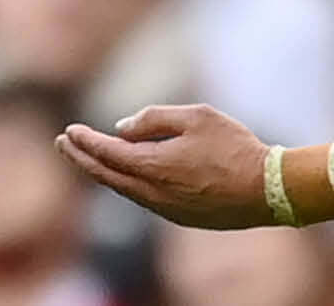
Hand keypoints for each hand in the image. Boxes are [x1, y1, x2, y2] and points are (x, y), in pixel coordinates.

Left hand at [57, 106, 278, 229]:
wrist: (269, 189)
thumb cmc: (234, 147)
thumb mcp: (195, 116)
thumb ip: (154, 118)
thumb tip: (122, 128)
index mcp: (153, 166)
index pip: (106, 153)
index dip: (85, 141)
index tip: (69, 130)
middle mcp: (153, 193)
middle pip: (106, 175)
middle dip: (81, 158)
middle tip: (63, 143)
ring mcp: (166, 209)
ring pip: (123, 190)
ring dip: (102, 172)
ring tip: (87, 156)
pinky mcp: (181, 217)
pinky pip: (143, 199)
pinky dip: (125, 183)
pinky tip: (124, 174)